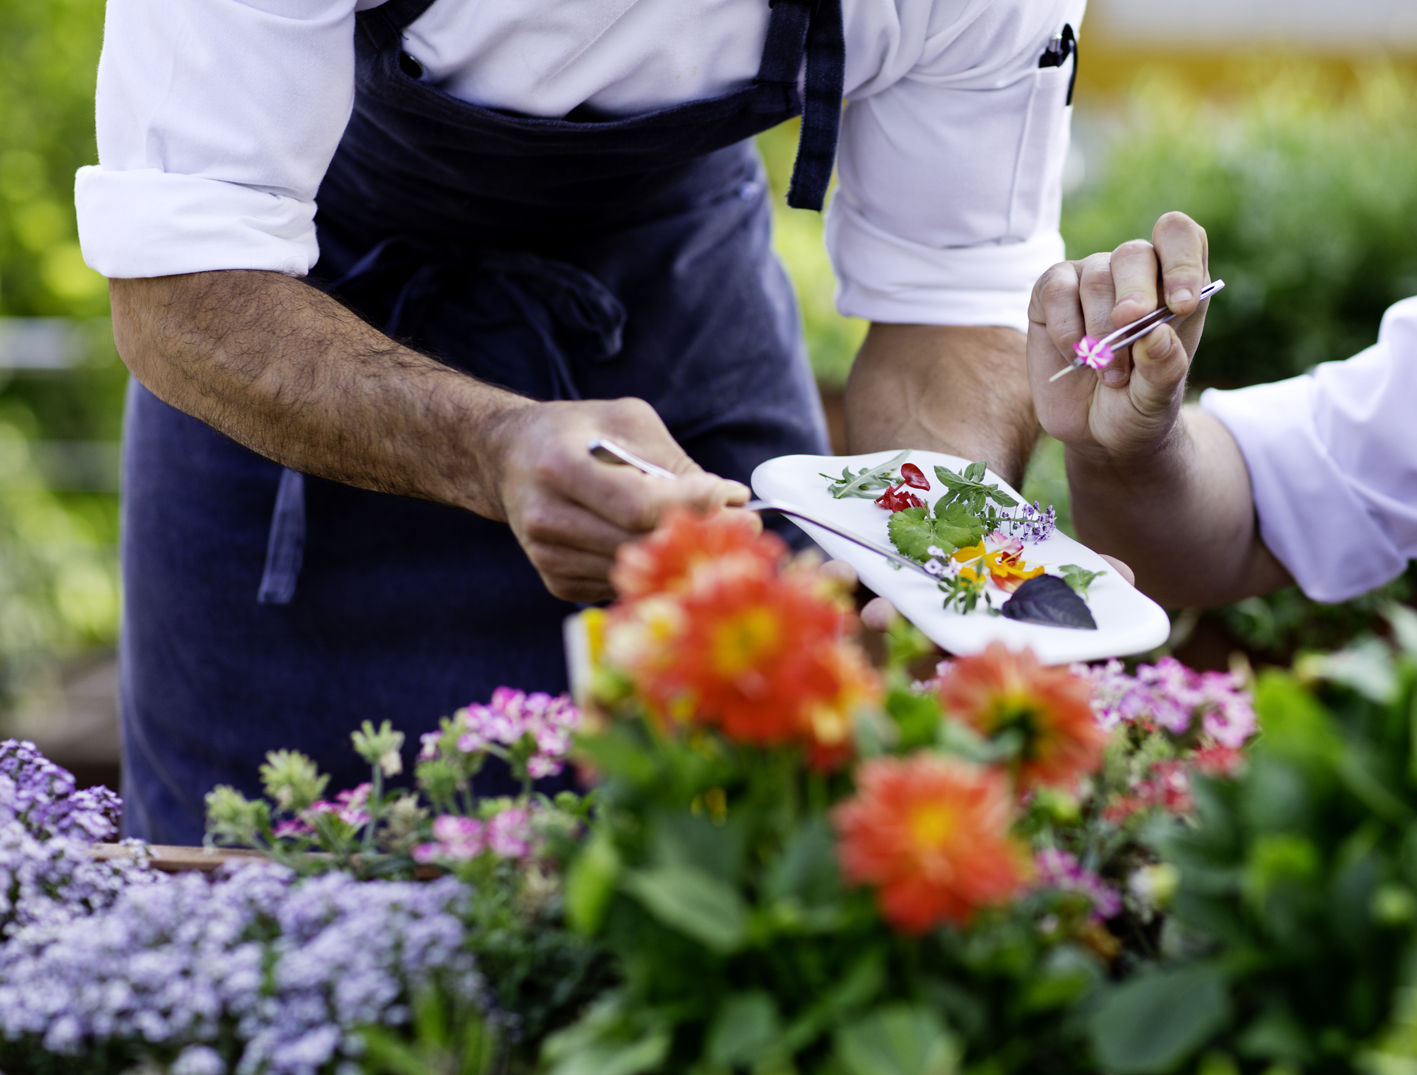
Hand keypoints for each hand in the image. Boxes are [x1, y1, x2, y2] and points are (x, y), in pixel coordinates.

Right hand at [486, 397, 748, 602]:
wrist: (509, 459)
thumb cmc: (577, 431)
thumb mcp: (625, 420)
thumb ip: (672, 461)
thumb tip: (729, 502)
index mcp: (559, 467)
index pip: (637, 505)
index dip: (691, 506)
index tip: (733, 495)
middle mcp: (546, 518)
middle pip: (641, 543)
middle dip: (701, 534)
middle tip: (747, 525)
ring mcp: (547, 557)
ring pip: (636, 570)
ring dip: (686, 556)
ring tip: (723, 536)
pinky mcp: (556, 582)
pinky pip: (621, 585)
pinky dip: (654, 569)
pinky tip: (672, 548)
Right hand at [1027, 212, 1210, 460]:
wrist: (1095, 432)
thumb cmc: (1138, 407)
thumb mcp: (1158, 400)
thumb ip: (1164, 370)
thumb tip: (1156, 334)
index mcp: (1176, 287)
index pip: (1182, 239)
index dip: (1181, 263)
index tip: (1180, 306)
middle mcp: (1134, 274)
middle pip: (1134, 253)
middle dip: (1133, 294)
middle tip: (1128, 330)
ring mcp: (1090, 280)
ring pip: (1096, 278)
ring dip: (1100, 332)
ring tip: (1108, 374)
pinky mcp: (1051, 294)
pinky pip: (1056, 291)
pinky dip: (1066, 330)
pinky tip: (1075, 356)